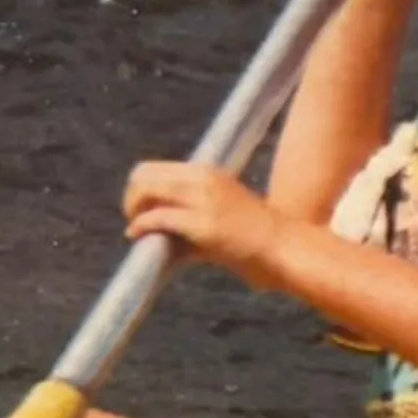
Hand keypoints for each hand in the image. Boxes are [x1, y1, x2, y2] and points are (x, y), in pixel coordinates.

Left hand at [124, 159, 294, 288]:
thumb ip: (191, 210)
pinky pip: (156, 217)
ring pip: (146, 190)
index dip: (139, 187)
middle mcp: (203, 179)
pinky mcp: (202, 224)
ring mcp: (203, 199)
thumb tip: (156, 223)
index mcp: (208, 173)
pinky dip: (141, 226)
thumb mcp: (223, 209)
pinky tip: (139, 236)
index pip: (154, 168)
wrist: (286, 249)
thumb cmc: (258, 236)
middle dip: (131, 196)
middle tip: (135, 218)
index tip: (143, 208)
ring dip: (133, 209)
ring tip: (136, 227)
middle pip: (143, 174)